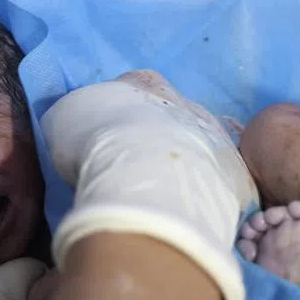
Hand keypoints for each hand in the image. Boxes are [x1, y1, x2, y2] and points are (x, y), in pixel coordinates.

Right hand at [41, 71, 250, 299]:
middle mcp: (186, 104)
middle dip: (154, 138)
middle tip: (130, 169)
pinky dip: (202, 198)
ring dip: (181, 168)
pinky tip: (182, 216)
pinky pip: (218, 187)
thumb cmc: (96, 143)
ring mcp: (217, 140)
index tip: (103, 136)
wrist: (147, 182)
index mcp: (144, 83)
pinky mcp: (236, 180)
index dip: (117, 112)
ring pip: (199, 150)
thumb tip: (75, 128)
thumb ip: (73, 118)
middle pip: (170, 117)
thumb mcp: (63, 121)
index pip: (133, 87)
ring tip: (157, 197)